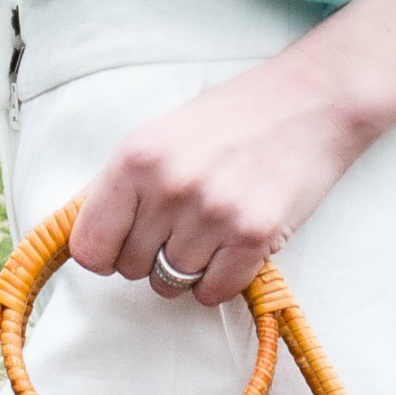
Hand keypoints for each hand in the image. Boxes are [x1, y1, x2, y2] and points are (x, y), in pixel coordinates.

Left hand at [68, 51, 378, 309]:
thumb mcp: (161, 135)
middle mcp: (170, 187)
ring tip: (209, 230)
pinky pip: (212, 293)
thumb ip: (123, 185)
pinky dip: (218, 281)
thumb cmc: (232, 117)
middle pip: (130, 269)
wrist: (310, 101)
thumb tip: (85, 239)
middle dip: (149, 255)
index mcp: (136, 158)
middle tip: (179, 225)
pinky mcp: (254, 236)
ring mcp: (213, 214)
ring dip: (186, 268)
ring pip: (171, 284)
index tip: (120, 245)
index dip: (104, 252)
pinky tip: (231, 247)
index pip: (89, 247)